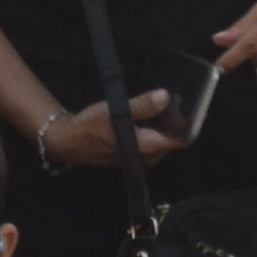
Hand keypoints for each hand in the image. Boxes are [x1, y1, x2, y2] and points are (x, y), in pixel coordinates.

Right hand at [38, 91, 184, 168]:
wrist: (69, 142)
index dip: (187, 124)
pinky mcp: (135, 157)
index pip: (180, 141)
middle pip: (174, 141)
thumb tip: (166, 96)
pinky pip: (153, 144)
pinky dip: (155, 131)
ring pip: (163, 142)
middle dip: (176, 123)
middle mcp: (147, 158)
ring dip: (165, 127)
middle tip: (175, 100)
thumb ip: (142, 105)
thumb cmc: (90, 125)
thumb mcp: (115, 110)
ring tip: (162, 105)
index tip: (187, 106)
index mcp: (145, 148)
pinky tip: (149, 116)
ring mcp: (141, 160)